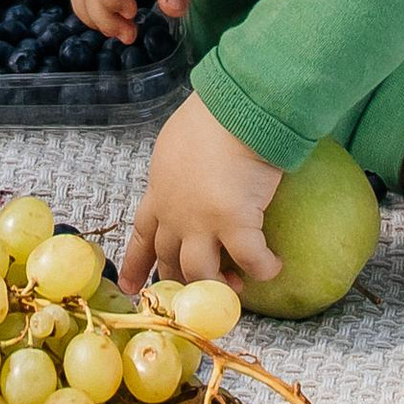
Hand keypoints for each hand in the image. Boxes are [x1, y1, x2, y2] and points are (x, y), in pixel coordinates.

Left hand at [121, 93, 282, 293]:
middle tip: (195, 293)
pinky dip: (264, 268)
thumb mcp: (174, 146)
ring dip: (218, 284)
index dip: (136, 263)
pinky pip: (252, 260)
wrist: (236, 109)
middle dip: (180, 280)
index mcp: (159, 192)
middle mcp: (175, 214)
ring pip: (201, 273)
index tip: (129, 287)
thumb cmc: (210, 117)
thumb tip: (185, 177)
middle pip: (170, 260)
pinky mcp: (236, 224)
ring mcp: (203, 223)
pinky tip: (274, 265)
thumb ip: (175, 171)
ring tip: (235, 285)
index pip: (141, 234)